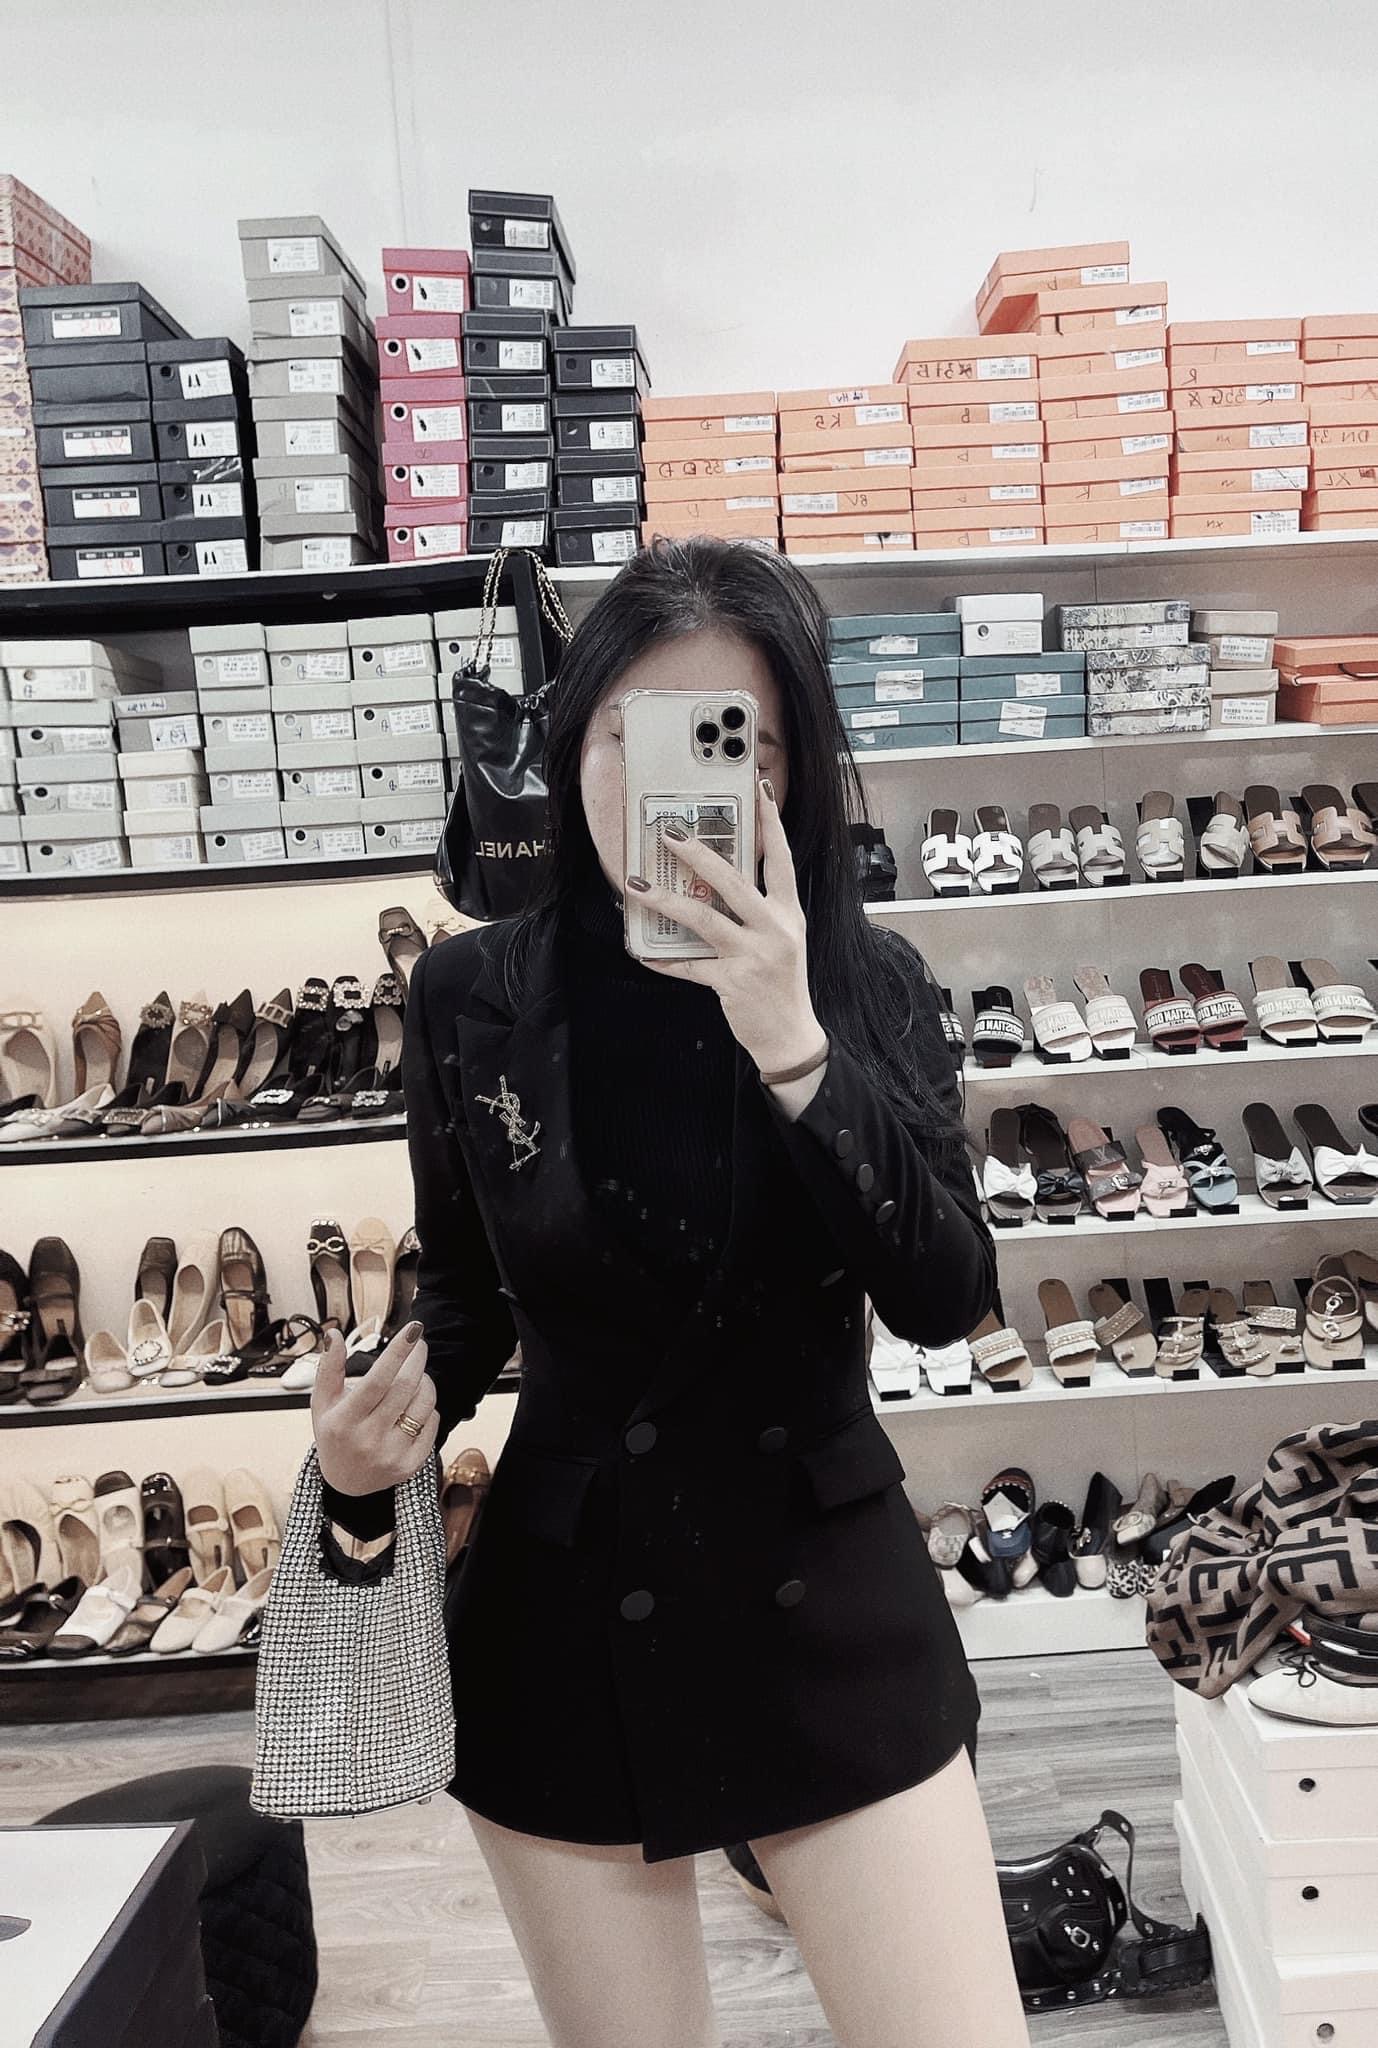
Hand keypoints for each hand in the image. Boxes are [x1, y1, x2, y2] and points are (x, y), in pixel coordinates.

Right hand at [311, 1321, 440, 1496]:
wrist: (344, 1482)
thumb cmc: (333, 1433)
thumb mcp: (322, 1402)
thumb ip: (329, 1367)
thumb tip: (334, 1334)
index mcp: (344, 1421)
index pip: (376, 1380)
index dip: (397, 1352)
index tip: (414, 1331)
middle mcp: (367, 1440)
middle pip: (405, 1388)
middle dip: (416, 1359)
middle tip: (419, 1345)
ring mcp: (390, 1455)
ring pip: (423, 1404)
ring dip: (425, 1381)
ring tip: (416, 1375)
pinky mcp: (409, 1466)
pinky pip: (431, 1424)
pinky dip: (428, 1408)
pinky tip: (415, 1405)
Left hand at [628, 777, 826, 1072]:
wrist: (791, 1035)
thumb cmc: (783, 984)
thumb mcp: (784, 939)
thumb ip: (760, 910)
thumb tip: (721, 881)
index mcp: (788, 913)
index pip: (781, 858)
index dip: (771, 823)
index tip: (761, 790)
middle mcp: (774, 928)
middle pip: (733, 880)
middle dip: (698, 853)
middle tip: (670, 833)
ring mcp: (753, 955)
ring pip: (703, 918)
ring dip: (666, 900)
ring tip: (638, 885)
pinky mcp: (732, 981)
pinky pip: (688, 966)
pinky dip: (664, 960)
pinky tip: (643, 953)